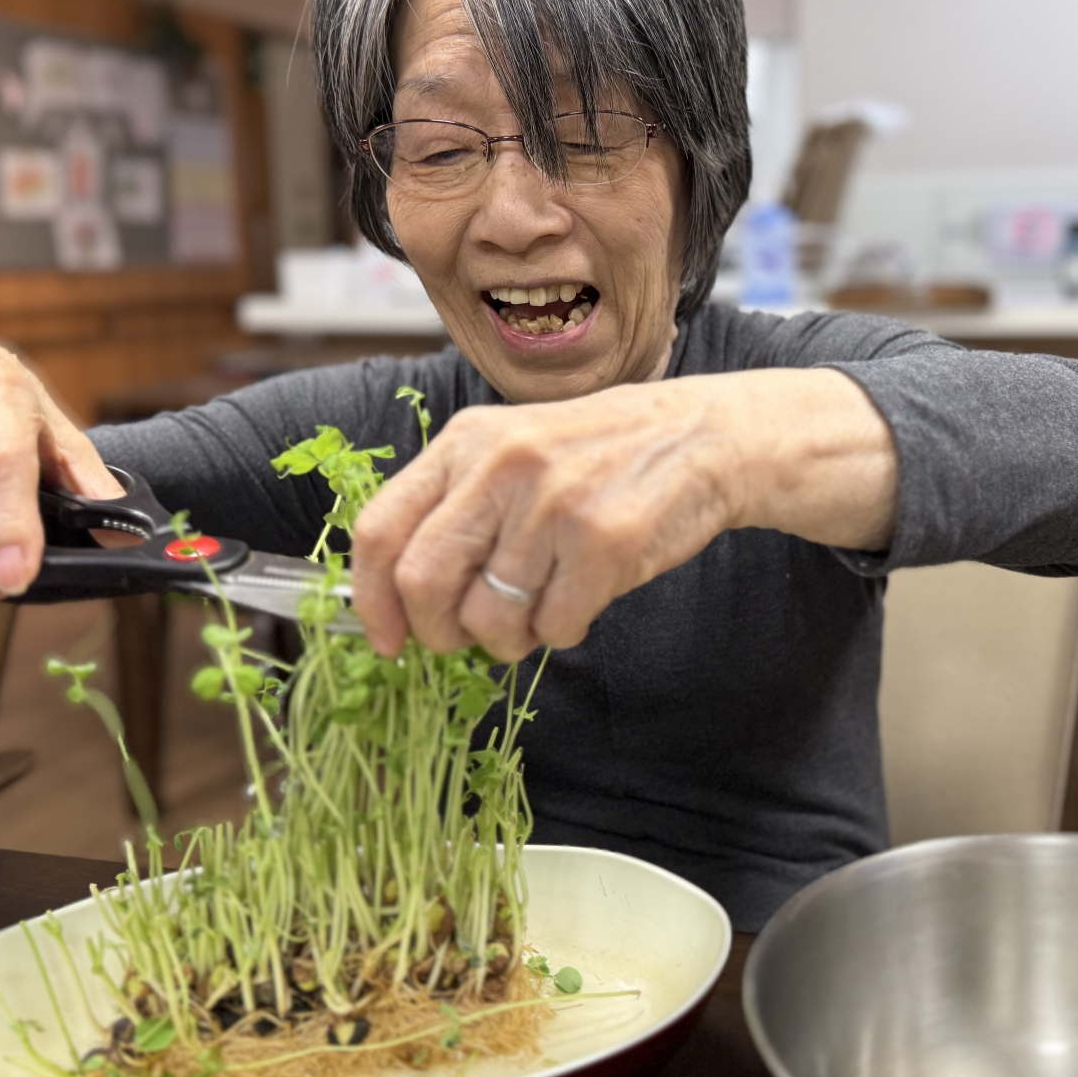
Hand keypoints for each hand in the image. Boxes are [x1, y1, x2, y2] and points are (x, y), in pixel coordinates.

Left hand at [350, 369, 897, 659]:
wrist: (705, 437)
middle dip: (439, 633)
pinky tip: (584, 597)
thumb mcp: (515, 450)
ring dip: (511, 638)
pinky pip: (554, 628)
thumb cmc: (603, 456)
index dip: (372, 600)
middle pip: (423, 584)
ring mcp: (553, 503)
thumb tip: (399, 595)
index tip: (387, 638)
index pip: (381, 530)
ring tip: (541, 609)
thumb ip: (458, 506)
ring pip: (490, 620)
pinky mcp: (604, 541)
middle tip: (467, 638)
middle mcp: (502, 465)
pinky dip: (564, 631)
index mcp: (466, 442)